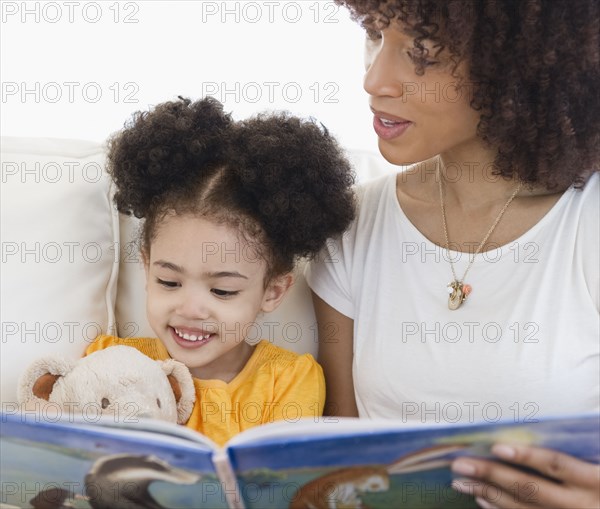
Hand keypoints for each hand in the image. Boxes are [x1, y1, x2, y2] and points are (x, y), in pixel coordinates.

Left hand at [450, 443, 599, 507]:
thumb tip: (533, 429)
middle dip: (492, 475)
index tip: (496, 447)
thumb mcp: (598, 460)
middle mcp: (580, 505)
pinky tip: (480, 498)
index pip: (556, 465)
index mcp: (594, 480)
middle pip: (530, 488)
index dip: (527, 456)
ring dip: (488, 493)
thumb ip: (577, 449)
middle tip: (460, 464)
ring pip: (523, 508)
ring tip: (460, 481)